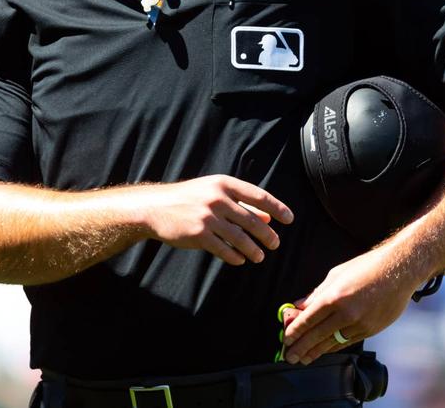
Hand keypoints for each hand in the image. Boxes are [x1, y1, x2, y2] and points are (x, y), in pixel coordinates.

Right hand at [140, 175, 293, 264]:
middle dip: (267, 234)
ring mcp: (208, 217)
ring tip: (259, 256)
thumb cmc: (188, 199)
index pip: (258, 195)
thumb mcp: (213, 193)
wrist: (155, 207)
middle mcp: (217, 198)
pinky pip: (224, 249)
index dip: (277, 207)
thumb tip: (268, 217)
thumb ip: (240, 204)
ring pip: (240, 238)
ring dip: (253, 249)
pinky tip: (240, 260)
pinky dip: (235, 256)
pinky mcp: (199, 234)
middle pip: (252, 219)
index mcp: (224, 184)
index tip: (289, 219)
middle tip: (275, 243)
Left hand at [281, 245, 418, 364]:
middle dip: (301, 347)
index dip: (295, 332)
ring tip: (304, 358)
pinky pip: (347, 342)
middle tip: (290, 356)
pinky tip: (325, 351)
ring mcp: (359, 324)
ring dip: (316, 352)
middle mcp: (346, 313)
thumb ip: (317, 293)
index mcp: (334, 297)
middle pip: (317, 335)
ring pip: (332, 342)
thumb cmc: (367, 267)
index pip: (308, 320)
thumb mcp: (336, 274)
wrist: (398, 271)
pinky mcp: (370, 330)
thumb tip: (300, 306)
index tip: (286, 339)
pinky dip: (334, 347)